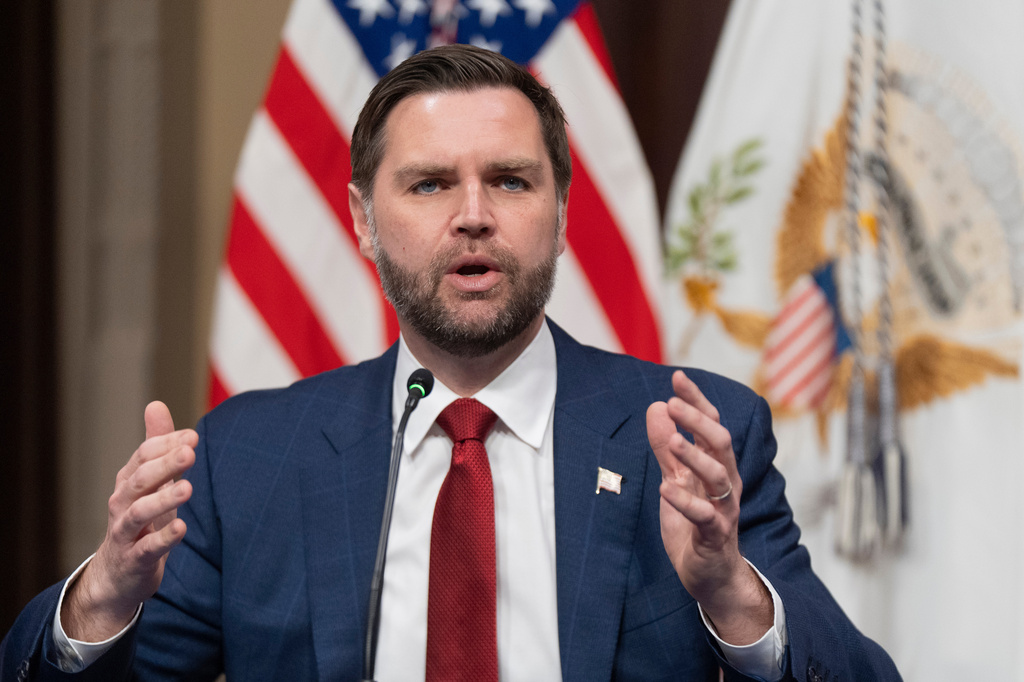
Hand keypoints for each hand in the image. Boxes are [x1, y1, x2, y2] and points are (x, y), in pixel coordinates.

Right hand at [61, 401, 196, 641]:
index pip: (144, 456)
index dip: (167, 444)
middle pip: (141, 480)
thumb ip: (156, 445)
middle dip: (165, 465)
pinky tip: (182, 528)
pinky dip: (164, 538)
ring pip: (139, 512)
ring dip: (164, 499)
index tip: (193, 436)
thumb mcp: (150, 482)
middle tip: (190, 452)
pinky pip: (147, 548)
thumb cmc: (141, 522)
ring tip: (188, 487)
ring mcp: (125, 532)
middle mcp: (123, 504)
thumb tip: (156, 404)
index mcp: (129, 482)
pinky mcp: (134, 559)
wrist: (117, 575)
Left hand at [646, 370, 770, 643]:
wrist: (711, 576)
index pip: (710, 425)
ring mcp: (723, 509)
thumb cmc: (694, 525)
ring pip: (717, 476)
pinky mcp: (715, 535)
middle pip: (719, 443)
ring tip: (672, 441)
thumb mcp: (675, 480)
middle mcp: (725, 483)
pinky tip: (666, 489)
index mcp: (716, 466)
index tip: (677, 377)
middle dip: (697, 421)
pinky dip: (685, 501)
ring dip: (694, 456)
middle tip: (673, 403)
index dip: (696, 401)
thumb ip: (666, 448)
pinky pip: (704, 515)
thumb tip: (656, 407)